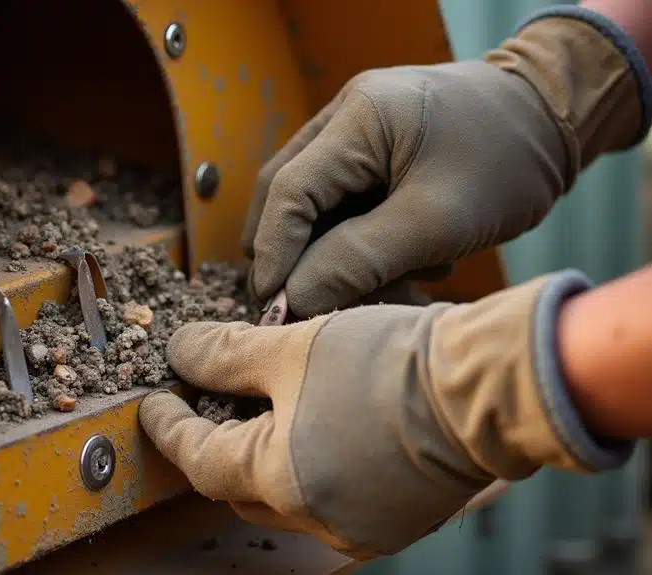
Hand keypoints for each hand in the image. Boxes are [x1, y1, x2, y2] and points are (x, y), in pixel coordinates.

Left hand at [139, 271, 633, 559]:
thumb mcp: (294, 346)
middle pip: (238, 482)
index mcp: (279, 480)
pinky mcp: (393, 520)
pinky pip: (329, 496)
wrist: (489, 386)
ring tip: (264, 406)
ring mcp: (358, 528)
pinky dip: (308, 464)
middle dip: (215, 441)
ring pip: (284, 492)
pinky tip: (314, 426)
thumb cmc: (392, 364)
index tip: (153, 404)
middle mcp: (315, 519)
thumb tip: (183, 351)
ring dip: (264, 453)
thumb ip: (226, 354)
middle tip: (207, 399)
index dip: (170, 427)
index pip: (199, 458)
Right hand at [241, 9, 646, 316]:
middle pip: (287, 194)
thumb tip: (294, 299)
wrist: (552, 120)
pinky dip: (355, 238)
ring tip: (378, 285)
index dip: (274, 252)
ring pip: (313, 202)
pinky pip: (342, 200)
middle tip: (300, 306)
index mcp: (360, 117)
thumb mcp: (437, 222)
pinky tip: (400, 264)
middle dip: (291, 254)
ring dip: (328, 250)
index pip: (289, 191)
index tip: (273, 306)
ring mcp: (356, 129)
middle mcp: (346, 114)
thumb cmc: (507, 165)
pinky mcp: (372, 147)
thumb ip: (359, 259)